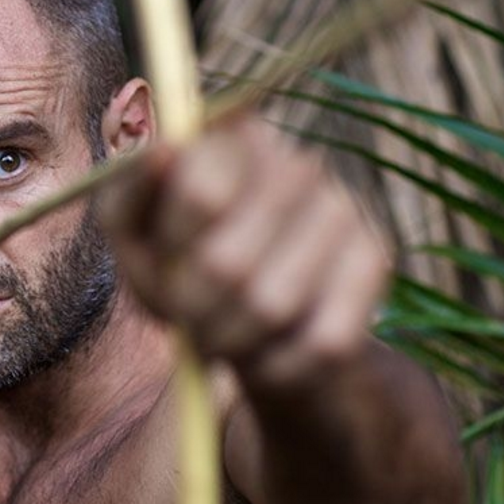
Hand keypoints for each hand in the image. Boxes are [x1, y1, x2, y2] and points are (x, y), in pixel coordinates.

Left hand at [100, 115, 390, 384]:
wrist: (258, 327)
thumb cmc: (178, 268)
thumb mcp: (135, 238)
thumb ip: (128, 196)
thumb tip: (161, 152)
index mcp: (229, 137)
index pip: (200, 194)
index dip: (169, 252)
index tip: (158, 264)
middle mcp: (295, 160)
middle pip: (227, 263)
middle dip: (190, 309)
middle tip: (184, 318)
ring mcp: (342, 208)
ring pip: (270, 307)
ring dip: (227, 341)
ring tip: (217, 334)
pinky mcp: (376, 260)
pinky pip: (321, 343)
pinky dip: (276, 367)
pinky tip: (263, 354)